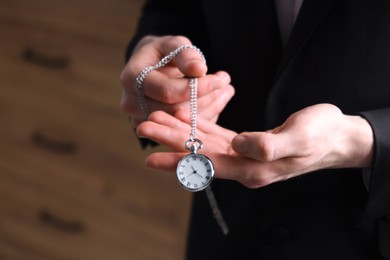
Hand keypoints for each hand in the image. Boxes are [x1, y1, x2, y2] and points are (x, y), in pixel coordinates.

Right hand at [120, 35, 234, 126]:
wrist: (148, 66)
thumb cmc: (162, 52)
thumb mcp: (172, 44)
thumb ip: (185, 54)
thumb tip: (199, 69)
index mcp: (132, 78)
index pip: (168, 92)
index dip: (197, 88)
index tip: (219, 80)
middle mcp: (131, 103)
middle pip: (176, 111)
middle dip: (206, 98)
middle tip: (226, 84)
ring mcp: (140, 119)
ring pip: (181, 123)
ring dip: (209, 108)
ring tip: (226, 91)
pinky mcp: (153, 129)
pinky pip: (182, 129)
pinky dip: (203, 116)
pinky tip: (218, 101)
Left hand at [137, 104, 373, 187]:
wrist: (337, 137)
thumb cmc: (322, 136)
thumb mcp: (300, 138)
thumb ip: (269, 145)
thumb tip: (239, 145)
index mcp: (254, 169)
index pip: (208, 164)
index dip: (178, 157)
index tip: (151, 152)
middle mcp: (245, 166)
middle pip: (199, 153)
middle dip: (171, 141)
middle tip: (143, 128)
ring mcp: (245, 156)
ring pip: (205, 143)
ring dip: (181, 132)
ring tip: (157, 121)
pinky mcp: (248, 144)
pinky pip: (218, 136)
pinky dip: (201, 126)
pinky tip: (185, 116)